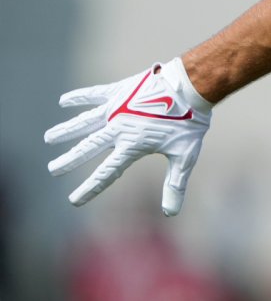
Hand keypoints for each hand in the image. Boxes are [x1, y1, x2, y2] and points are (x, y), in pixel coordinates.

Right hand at [45, 57, 212, 215]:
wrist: (191, 87)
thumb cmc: (190, 123)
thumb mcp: (185, 156)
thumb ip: (174, 185)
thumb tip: (171, 213)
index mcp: (133, 146)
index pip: (106, 173)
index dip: (90, 188)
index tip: (74, 200)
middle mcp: (119, 128)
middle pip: (88, 147)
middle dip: (70, 160)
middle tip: (53, 169)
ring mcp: (117, 108)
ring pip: (84, 121)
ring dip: (66, 130)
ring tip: (49, 138)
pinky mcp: (119, 91)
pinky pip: (93, 94)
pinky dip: (78, 97)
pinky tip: (63, 101)